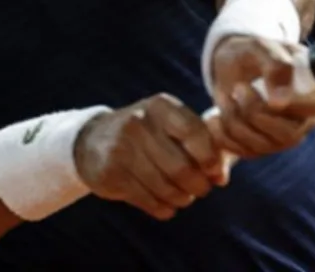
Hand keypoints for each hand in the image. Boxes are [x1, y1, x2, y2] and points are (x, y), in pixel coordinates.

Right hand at [73, 93, 227, 220]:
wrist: (93, 139)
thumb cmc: (148, 133)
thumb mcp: (170, 125)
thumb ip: (201, 144)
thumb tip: (221, 178)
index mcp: (160, 106)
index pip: (194, 133)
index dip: (210, 159)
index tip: (216, 173)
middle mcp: (139, 123)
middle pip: (181, 168)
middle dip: (198, 186)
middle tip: (201, 189)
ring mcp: (122, 148)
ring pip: (165, 188)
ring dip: (182, 199)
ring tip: (184, 197)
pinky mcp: (111, 173)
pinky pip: (148, 200)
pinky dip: (164, 208)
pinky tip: (166, 204)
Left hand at [206, 35, 314, 160]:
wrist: (232, 63)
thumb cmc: (253, 52)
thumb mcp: (262, 47)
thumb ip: (276, 67)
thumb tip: (280, 102)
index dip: (300, 104)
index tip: (271, 94)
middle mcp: (306, 118)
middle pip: (288, 134)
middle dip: (255, 112)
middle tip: (239, 87)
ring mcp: (284, 137)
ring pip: (262, 145)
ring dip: (236, 119)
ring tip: (229, 94)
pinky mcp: (261, 148)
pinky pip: (243, 151)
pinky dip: (223, 134)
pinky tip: (216, 117)